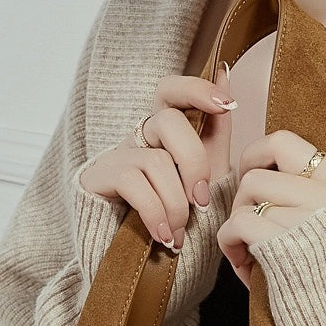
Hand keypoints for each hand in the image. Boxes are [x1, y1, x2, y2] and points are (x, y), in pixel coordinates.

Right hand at [78, 64, 235, 250]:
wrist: (132, 254)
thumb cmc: (169, 208)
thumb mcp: (201, 171)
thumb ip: (215, 129)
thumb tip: (225, 71)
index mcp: (165, 132)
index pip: (172, 92)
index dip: (197, 89)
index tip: (224, 103)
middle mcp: (140, 137)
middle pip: (169, 122)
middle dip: (194, 162)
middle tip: (202, 201)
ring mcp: (118, 154)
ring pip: (157, 161)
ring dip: (176, 205)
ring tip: (179, 235)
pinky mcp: (100, 176)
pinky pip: (134, 184)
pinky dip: (155, 214)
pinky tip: (164, 237)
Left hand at [216, 130, 325, 288]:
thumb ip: (310, 197)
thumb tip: (254, 169)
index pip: (287, 143)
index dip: (255, 158)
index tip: (250, 185)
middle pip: (258, 172)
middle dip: (242, 202)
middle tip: (248, 231)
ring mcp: (311, 219)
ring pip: (245, 197)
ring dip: (236, 227)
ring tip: (250, 257)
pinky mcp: (284, 244)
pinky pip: (235, 224)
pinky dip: (230, 247)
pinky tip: (247, 270)